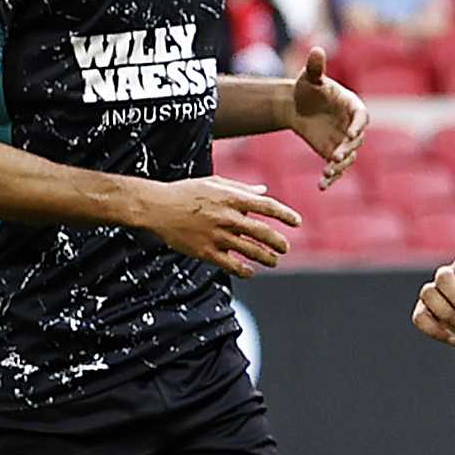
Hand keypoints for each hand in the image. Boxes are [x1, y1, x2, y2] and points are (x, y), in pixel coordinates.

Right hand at [147, 174, 305, 276]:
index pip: (267, 206)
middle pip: (263, 232)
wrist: (157, 207)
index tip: (297, 222)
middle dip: (278, 242)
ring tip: (273, 261)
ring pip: (251, 251)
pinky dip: (245, 270)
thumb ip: (241, 188)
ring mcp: (217, 235)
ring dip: (267, 258)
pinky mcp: (206, 251)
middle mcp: (227, 217)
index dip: (285, 215)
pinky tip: (251, 271)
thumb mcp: (214, 182)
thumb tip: (264, 191)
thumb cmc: (186, 192)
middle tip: (285, 248)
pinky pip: (232, 265)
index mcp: (231, 197)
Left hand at [282, 44, 365, 185]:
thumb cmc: (307, 88)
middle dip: (348, 150)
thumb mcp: (310, 78)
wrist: (296, 105)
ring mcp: (345, 142)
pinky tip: (322, 185)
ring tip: (327, 173)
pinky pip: (336, 168)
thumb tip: (317, 50)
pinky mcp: (334, 154)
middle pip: (356, 141)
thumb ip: (316, 67)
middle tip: (335, 157)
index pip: (361, 118)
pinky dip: (331, 178)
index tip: (351, 136)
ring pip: (348, 158)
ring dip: (340, 166)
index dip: (357, 127)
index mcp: (353, 106)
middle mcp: (353, 126)